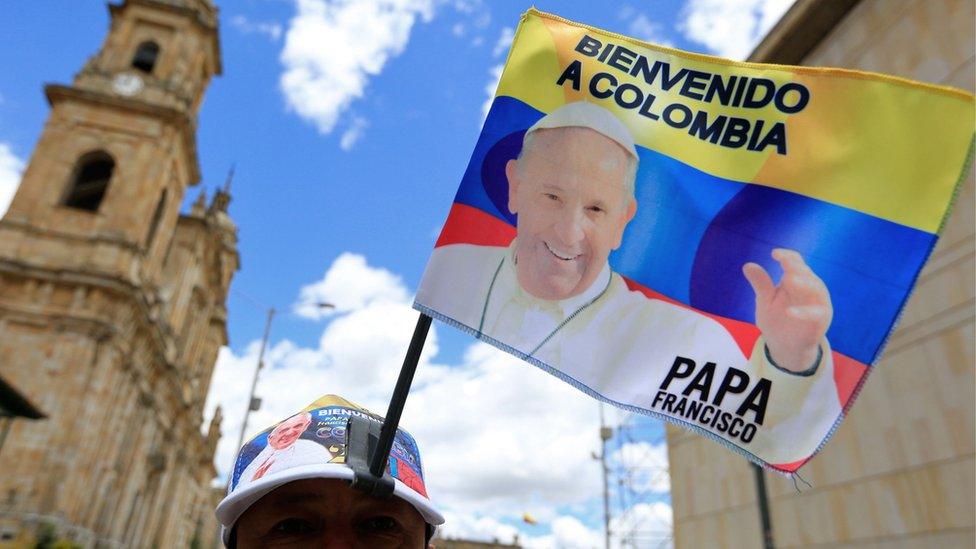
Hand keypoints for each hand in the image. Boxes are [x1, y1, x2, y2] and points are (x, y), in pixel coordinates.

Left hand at [742, 249, 831, 372]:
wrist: (784, 346)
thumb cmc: (776, 319)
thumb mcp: (765, 301)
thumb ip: (760, 284)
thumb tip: (747, 265)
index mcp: (796, 279)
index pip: (796, 262)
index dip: (787, 257)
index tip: (774, 253)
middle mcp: (810, 287)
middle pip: (807, 273)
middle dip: (796, 267)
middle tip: (785, 263)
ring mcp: (818, 302)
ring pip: (816, 289)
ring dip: (804, 284)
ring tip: (789, 279)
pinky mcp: (821, 319)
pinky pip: (816, 313)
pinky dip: (804, 312)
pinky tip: (789, 311)